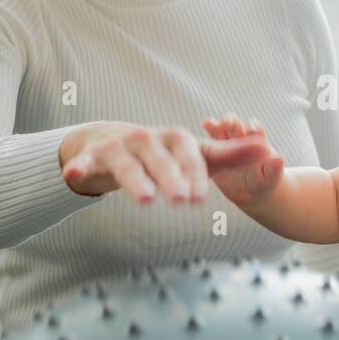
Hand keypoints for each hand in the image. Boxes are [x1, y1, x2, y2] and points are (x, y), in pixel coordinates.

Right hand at [59, 121, 266, 204]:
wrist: (106, 140)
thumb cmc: (157, 152)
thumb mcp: (189, 152)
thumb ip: (225, 153)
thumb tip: (265, 148)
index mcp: (171, 138)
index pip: (187, 153)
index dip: (195, 173)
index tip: (202, 197)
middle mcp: (145, 139)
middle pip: (159, 157)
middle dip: (171, 177)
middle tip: (183, 201)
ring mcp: (117, 146)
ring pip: (125, 162)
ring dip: (134, 178)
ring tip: (145, 199)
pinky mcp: (92, 156)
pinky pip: (85, 162)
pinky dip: (79, 167)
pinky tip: (73, 175)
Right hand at [202, 114, 284, 205]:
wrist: (248, 190)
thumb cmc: (261, 183)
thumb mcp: (268, 180)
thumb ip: (273, 171)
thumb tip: (278, 160)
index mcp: (256, 143)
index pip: (255, 131)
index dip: (253, 129)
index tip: (251, 131)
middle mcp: (241, 137)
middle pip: (236, 125)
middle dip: (233, 124)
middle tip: (229, 125)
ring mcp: (227, 140)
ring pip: (223, 127)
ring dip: (219, 125)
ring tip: (213, 125)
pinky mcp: (213, 147)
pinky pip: (210, 135)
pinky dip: (209, 127)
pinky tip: (206, 124)